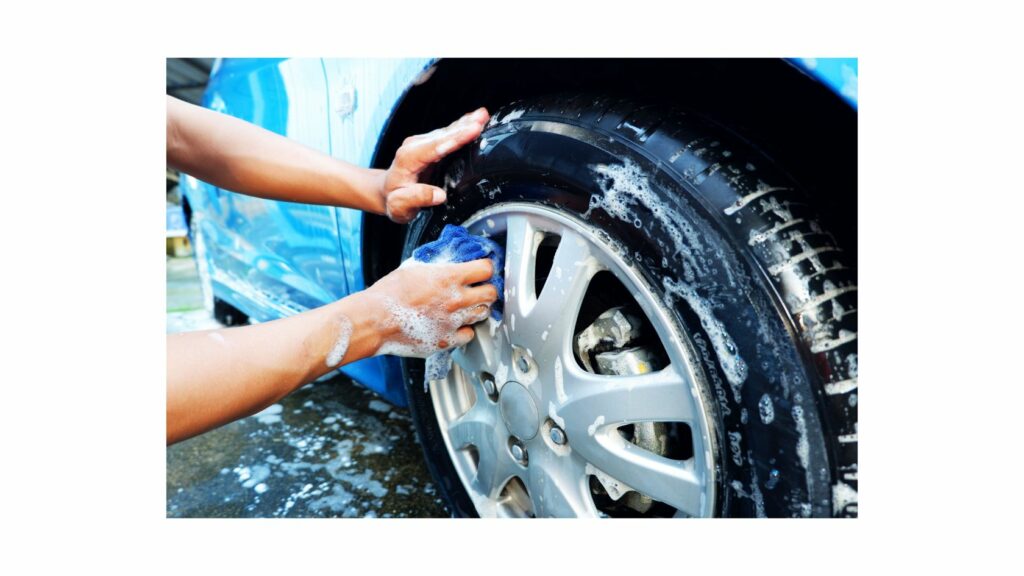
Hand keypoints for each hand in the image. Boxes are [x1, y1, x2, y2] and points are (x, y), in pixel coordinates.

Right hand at [362, 257, 497, 356]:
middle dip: (486, 288)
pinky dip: (465, 329)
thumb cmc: (390, 293)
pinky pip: (469, 334)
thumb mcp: (415, 268)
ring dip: (477, 308)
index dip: (485, 268)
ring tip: (466, 306)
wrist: (375, 320)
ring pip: (483, 313)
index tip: (482, 270)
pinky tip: (455, 324)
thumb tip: (450, 261)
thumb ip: (437, 266)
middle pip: (491, 293)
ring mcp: (453, 322)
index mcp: (449, 278)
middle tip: (479, 288)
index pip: (486, 269)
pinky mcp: (446, 340)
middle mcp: (456, 300)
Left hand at [380, 107, 489, 222]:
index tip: (472, 130)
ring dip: (465, 123)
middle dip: (464, 126)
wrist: (386, 191)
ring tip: (483, 115)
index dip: (456, 138)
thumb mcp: (400, 206)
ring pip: (447, 131)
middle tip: (482, 118)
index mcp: (409, 158)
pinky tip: (474, 119)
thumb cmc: (394, 200)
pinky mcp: (429, 144)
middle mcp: (415, 146)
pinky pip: (447, 134)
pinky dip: (462, 126)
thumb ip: (417, 199)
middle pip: (444, 135)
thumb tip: (439, 195)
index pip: (436, 146)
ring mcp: (422, 143)